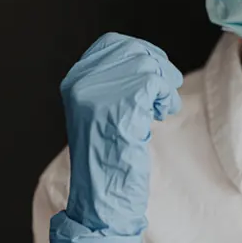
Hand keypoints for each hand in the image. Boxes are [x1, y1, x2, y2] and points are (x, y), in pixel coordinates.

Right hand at [49, 33, 182, 242]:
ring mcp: (98, 96)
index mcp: (74, 82)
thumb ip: (116, 83)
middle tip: (166, 93)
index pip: (111, 42)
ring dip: (166, 85)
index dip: (141, 52)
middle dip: (160, 68)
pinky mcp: (120, 109)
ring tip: (164, 106)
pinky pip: (155, 84)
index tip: (156, 72)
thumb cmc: (109, 159)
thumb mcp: (104, 111)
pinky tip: (163, 113)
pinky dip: (167, 97)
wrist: (102, 199)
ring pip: (148, 65)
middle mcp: (81, 84)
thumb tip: (148, 59)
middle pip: (135, 51)